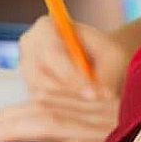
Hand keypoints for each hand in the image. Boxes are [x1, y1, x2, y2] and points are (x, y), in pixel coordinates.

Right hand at [0, 16, 129, 141]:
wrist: (104, 62)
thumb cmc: (109, 54)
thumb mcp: (114, 58)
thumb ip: (106, 74)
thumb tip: (100, 95)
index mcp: (45, 28)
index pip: (52, 54)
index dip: (72, 76)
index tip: (92, 94)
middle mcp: (29, 47)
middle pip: (40, 77)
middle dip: (68, 95)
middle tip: (94, 106)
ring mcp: (26, 70)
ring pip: (39, 96)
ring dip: (66, 106)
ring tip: (93, 110)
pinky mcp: (30, 90)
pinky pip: (41, 107)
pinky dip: (63, 112)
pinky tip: (83, 114)